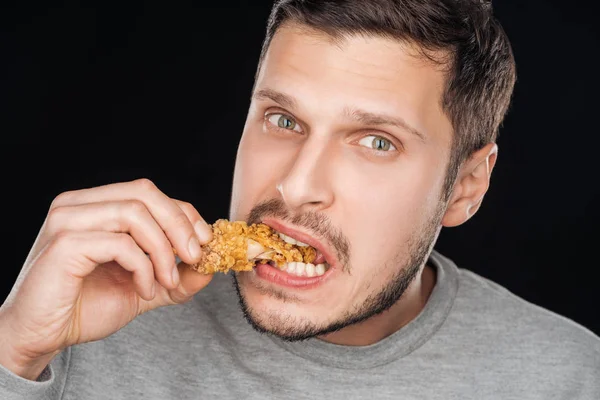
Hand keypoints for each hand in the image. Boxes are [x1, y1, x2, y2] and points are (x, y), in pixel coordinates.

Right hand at [0, 179, 213, 379]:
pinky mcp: (65, 244)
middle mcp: (79, 204)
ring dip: (163, 251)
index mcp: (95, 205)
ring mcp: (68, 220)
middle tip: (195, 258)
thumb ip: (178, 276)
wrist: (42, 335)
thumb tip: (211, 267)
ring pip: (135, 214)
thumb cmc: (86, 306)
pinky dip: (144, 268)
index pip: (149, 193)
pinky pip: (121, 244)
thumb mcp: (145, 287)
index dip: (183, 214)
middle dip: (179, 225)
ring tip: (166, 282)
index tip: (204, 243)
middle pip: (145, 193)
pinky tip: (144, 290)